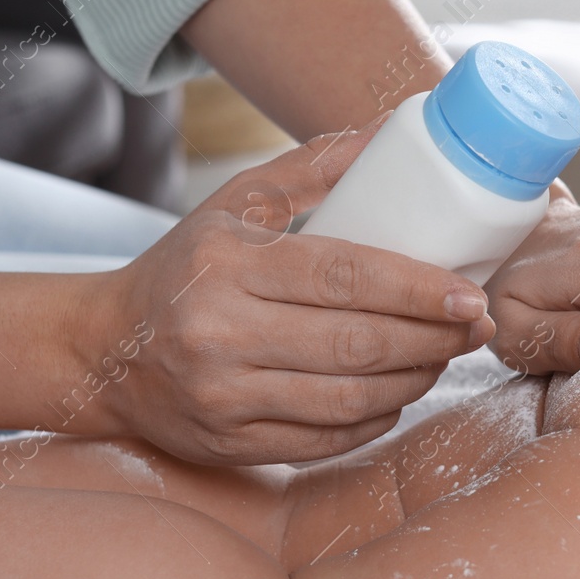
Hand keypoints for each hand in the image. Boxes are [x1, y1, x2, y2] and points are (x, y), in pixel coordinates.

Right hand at [95, 122, 494, 464]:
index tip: (470, 294)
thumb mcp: (234, 204)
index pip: (345, 277)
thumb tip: (388, 134)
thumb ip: (311, 170)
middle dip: (433, 339)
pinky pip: (327, 439)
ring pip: (349, 399)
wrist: (104, 351)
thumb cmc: (185, 269)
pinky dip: (377, 418)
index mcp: (228, 266)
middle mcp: (221, 334)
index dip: (418, 290)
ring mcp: (225, 397)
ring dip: (414, 381)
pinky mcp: (231, 444)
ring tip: (444, 357)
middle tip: (475, 328)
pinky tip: (399, 394)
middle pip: (357, 344)